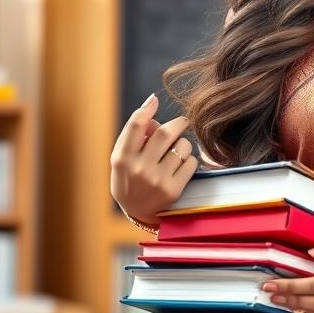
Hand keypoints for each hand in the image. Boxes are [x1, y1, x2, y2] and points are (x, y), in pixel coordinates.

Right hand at [109, 93, 198, 224]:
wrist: (137, 213)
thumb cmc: (130, 178)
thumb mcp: (122, 160)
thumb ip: (133, 137)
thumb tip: (152, 112)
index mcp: (122, 158)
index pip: (135, 125)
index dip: (146, 109)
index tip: (155, 100)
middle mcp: (139, 168)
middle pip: (164, 132)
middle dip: (178, 123)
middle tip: (183, 122)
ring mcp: (157, 180)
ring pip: (182, 146)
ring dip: (184, 143)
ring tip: (178, 150)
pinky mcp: (173, 190)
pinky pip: (191, 162)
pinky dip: (190, 159)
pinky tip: (182, 165)